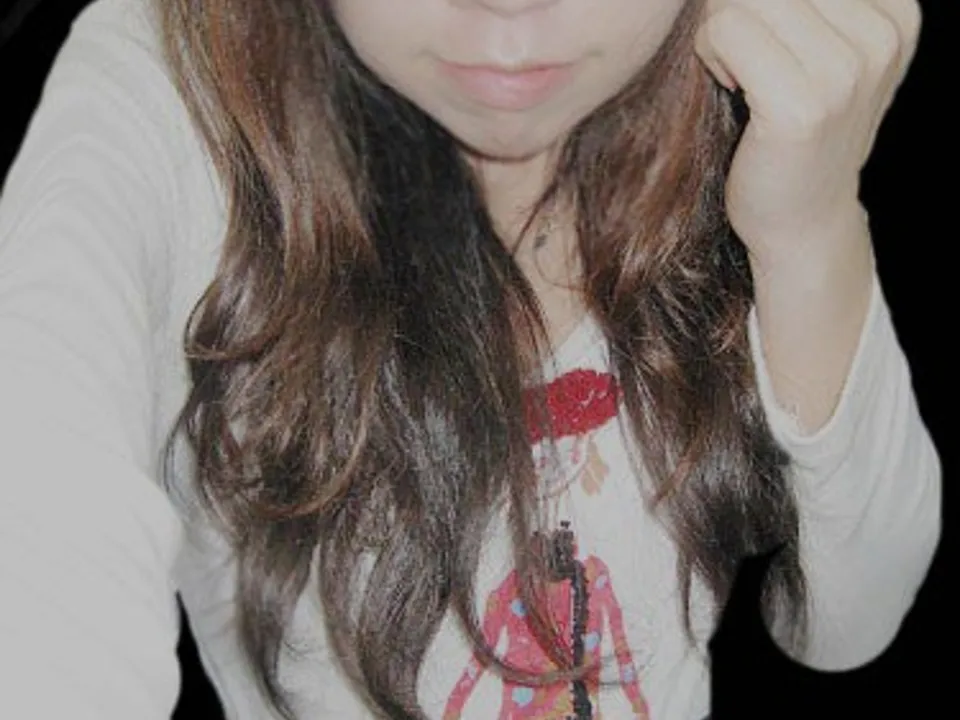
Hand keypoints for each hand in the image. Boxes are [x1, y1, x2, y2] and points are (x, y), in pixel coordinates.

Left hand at [694, 0, 921, 267]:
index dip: (762, 0)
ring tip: (743, 75)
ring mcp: (850, 70)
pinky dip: (714, 56)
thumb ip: (798, 0)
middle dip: (736, 7)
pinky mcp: (805, 105)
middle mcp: (883, 31)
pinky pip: (725, 31)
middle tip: (746, 59)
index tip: (773, 39)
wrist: (800, 215)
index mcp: (896, 7)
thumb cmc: (791, 125)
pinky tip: (735, 89)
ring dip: (721, 33)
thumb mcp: (818, 43)